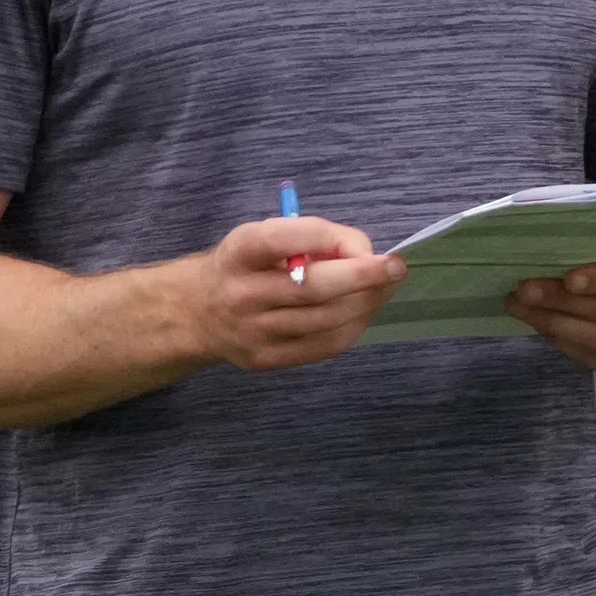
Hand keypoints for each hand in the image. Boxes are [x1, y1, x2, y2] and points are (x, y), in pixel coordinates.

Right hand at [191, 216, 402, 371]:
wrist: (199, 312)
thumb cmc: (248, 265)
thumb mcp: (265, 236)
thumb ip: (313, 237)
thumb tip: (366, 255)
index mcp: (240, 252)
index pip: (284, 239)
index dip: (331, 239)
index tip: (366, 243)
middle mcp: (241, 293)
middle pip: (311, 287)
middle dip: (363, 277)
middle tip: (396, 268)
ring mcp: (251, 332)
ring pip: (324, 320)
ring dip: (365, 303)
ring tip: (384, 289)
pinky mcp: (264, 359)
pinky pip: (322, 346)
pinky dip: (352, 328)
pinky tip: (363, 312)